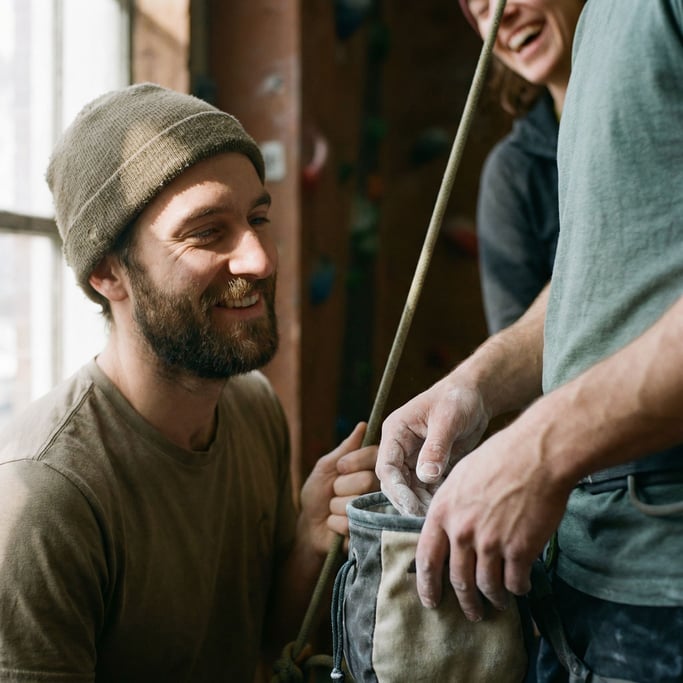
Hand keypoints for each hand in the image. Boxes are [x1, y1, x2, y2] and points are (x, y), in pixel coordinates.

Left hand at [299, 422, 377, 554]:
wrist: (310, 525)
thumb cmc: (318, 492)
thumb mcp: (326, 467)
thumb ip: (345, 448)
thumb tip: (363, 425)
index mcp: (371, 469)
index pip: (374, 456)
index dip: (352, 462)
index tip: (340, 468)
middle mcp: (379, 489)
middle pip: (365, 481)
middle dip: (341, 487)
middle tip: (335, 492)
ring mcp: (377, 513)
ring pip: (356, 503)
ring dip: (335, 506)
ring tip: (335, 509)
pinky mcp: (370, 534)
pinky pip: (350, 524)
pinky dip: (335, 523)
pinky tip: (335, 524)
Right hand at [376, 375, 489, 515]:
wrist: (474, 394)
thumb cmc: (457, 398)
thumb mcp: (448, 420)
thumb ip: (436, 447)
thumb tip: (426, 477)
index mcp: (395, 431)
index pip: (386, 466)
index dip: (396, 489)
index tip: (411, 507)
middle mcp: (400, 446)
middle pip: (394, 482)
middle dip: (407, 501)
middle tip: (425, 518)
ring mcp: (413, 457)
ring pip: (409, 488)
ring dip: (420, 503)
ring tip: (436, 515)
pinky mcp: (428, 465)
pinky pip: (425, 488)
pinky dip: (432, 498)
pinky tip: (444, 507)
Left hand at [415, 421, 570, 620]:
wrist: (536, 455)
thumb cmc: (499, 458)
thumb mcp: (460, 478)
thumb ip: (450, 508)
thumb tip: (447, 532)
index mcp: (442, 512)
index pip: (426, 559)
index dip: (427, 585)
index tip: (431, 601)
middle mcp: (461, 531)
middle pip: (458, 579)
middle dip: (465, 601)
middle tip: (472, 613)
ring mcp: (490, 542)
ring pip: (486, 586)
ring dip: (493, 599)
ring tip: (499, 603)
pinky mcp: (519, 549)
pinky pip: (514, 582)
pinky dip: (517, 589)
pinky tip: (520, 587)